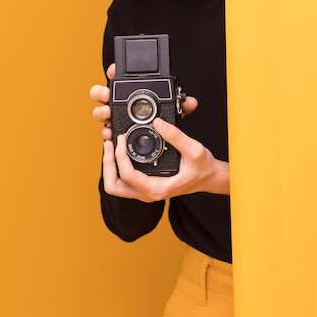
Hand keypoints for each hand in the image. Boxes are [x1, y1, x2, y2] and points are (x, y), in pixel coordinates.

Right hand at [90, 63, 198, 146]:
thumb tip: (190, 102)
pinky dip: (106, 132)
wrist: (165, 146)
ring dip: (101, 112)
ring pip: (101, 112)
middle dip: (101, 92)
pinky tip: (109, 134)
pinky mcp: (115, 132)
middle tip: (108, 95)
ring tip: (107, 114)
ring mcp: (115, 118)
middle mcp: (120, 104)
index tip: (115, 71)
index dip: (115, 72)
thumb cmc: (165, 123)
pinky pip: (107, 131)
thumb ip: (181, 106)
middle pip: (102, 93)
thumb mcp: (174, 113)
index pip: (120, 78)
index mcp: (132, 93)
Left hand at [102, 116, 229, 201]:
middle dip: (107, 164)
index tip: (122, 138)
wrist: (210, 177)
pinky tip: (121, 150)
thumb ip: (176, 136)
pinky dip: (118, 166)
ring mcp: (145, 191)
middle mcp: (148, 193)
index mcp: (157, 188)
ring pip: (116, 185)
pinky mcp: (146, 185)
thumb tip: (157, 122)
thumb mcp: (194, 149)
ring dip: (110, 166)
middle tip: (109, 144)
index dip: (119, 156)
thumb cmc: (203, 168)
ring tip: (111, 146)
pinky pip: (124, 181)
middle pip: (114, 186)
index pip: (127, 176)